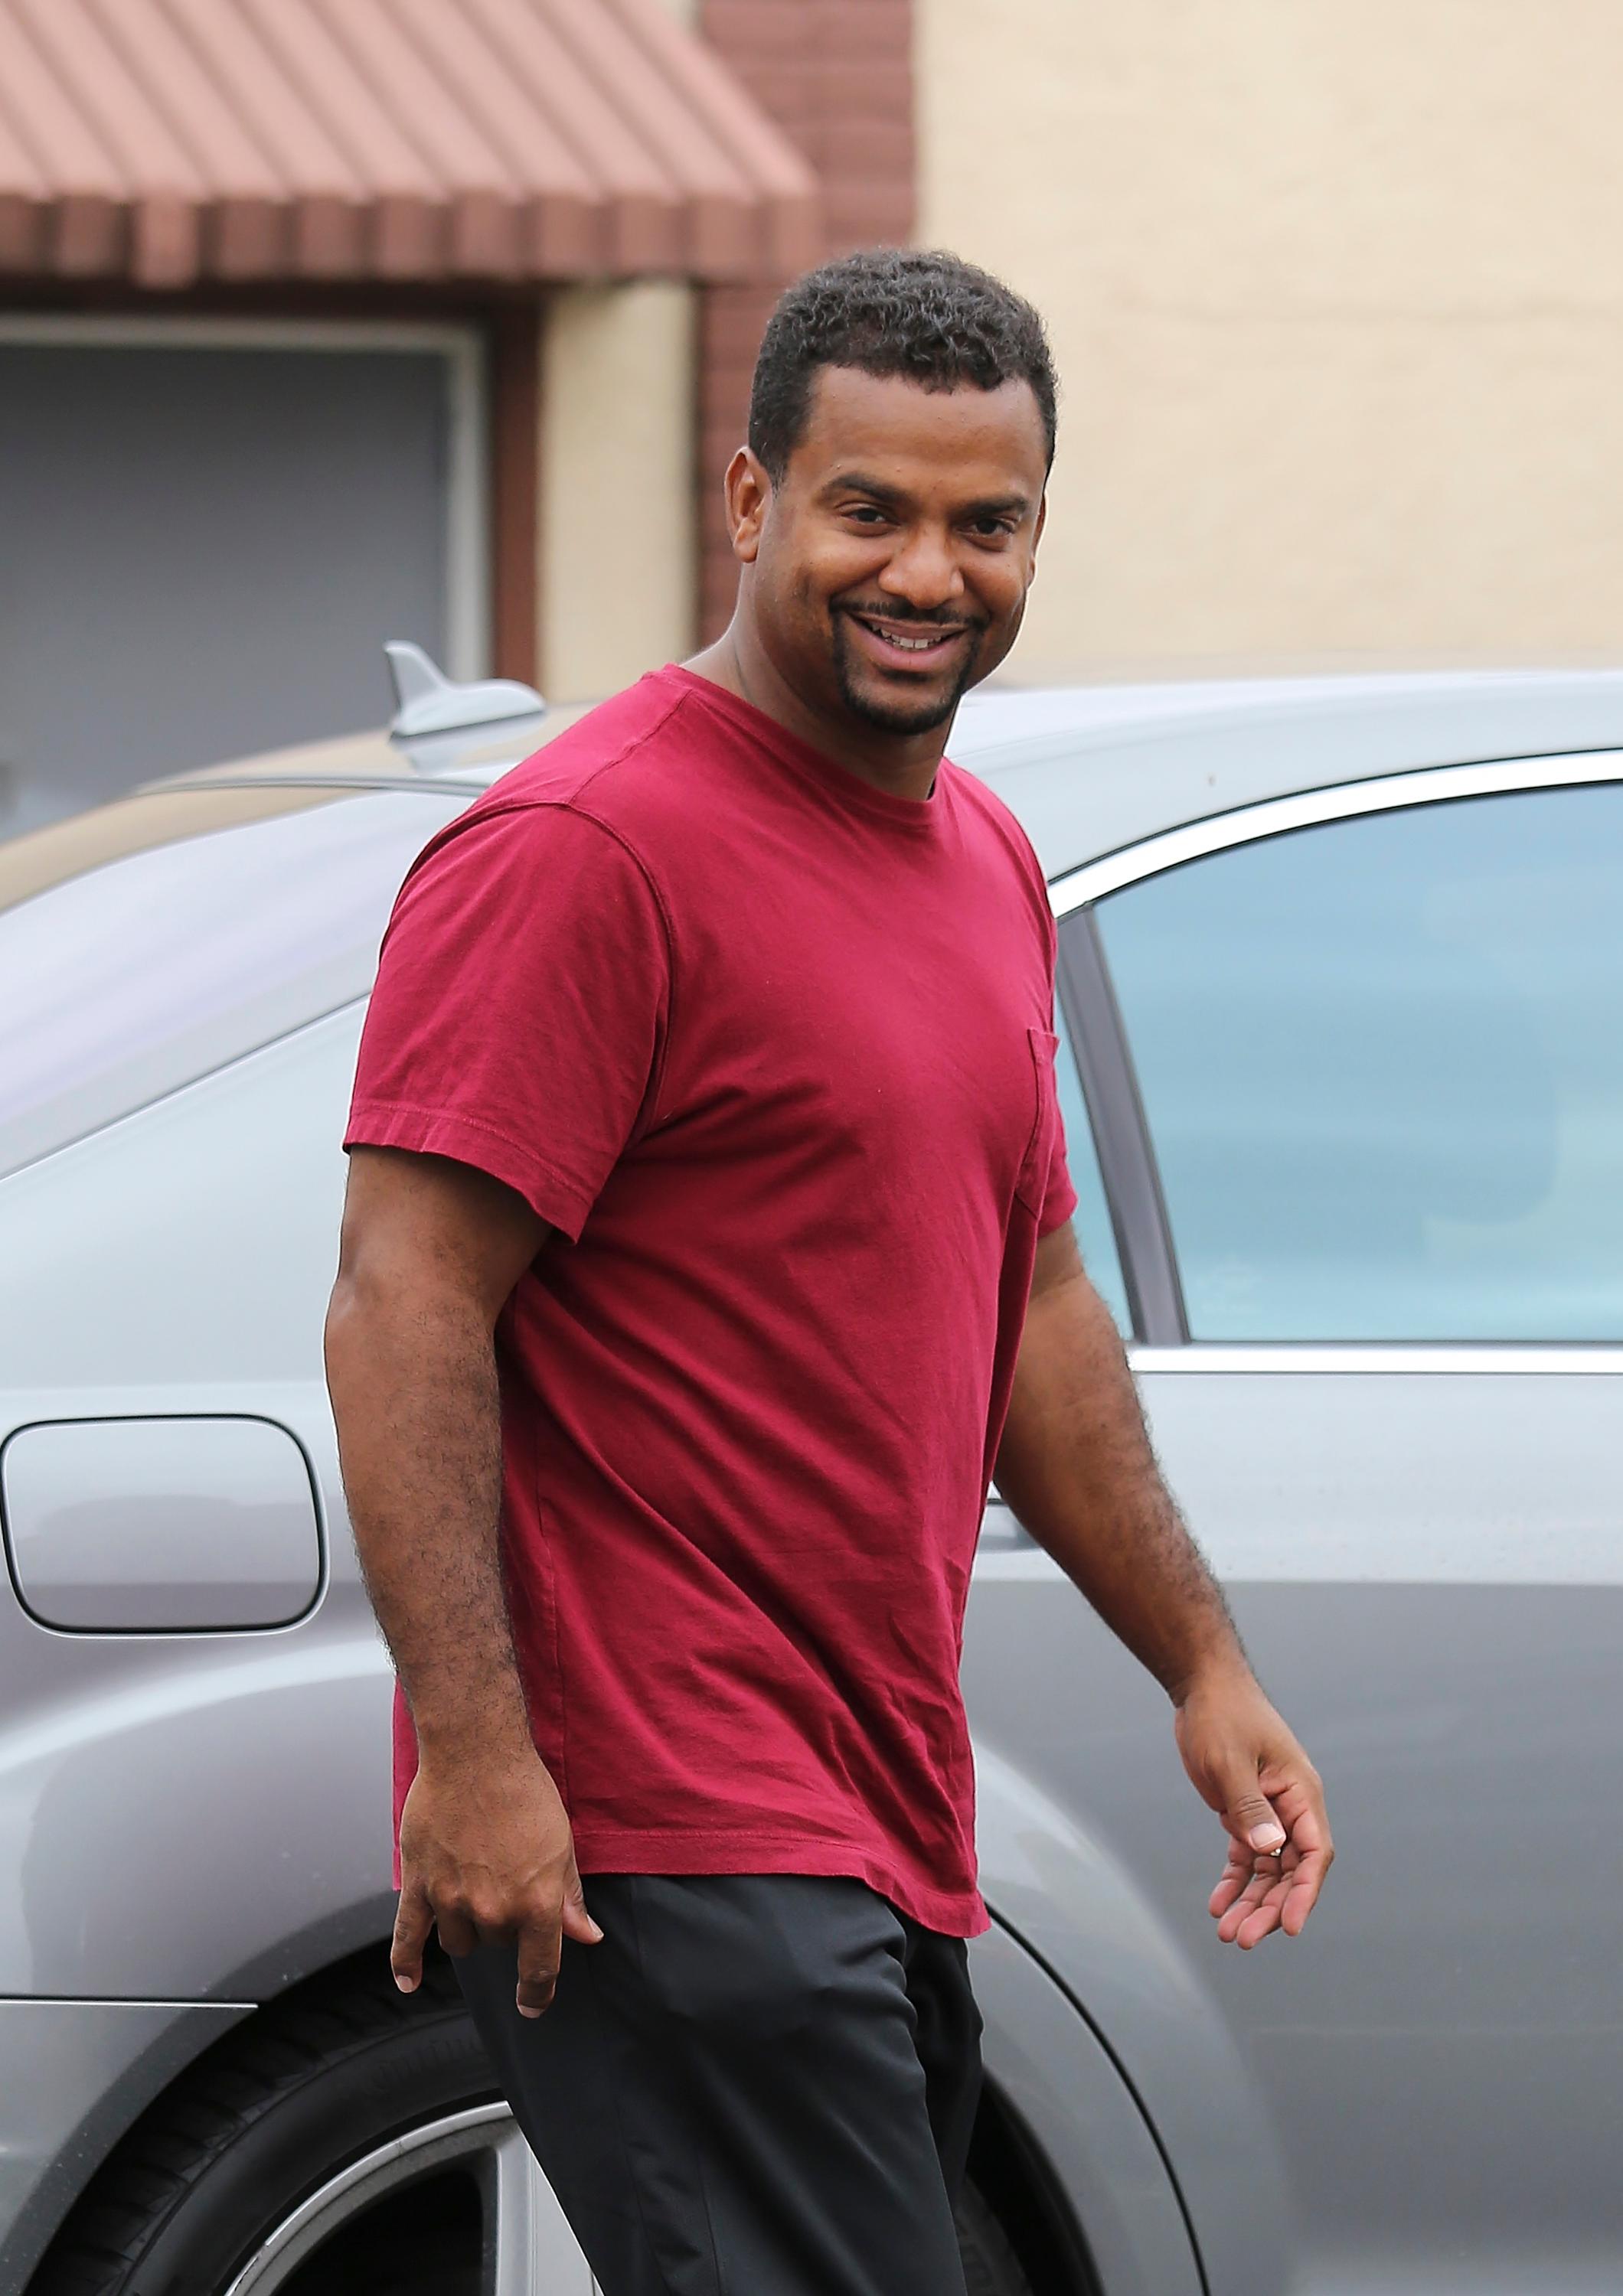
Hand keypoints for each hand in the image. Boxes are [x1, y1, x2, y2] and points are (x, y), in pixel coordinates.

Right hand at [392, 1742, 602, 2016]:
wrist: (476, 1754)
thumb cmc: (524, 1792)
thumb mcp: (562, 1844)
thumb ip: (571, 1898)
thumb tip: (587, 1936)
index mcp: (536, 1903)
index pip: (540, 1968)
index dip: (538, 1993)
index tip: (534, 2004)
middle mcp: (493, 1910)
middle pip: (498, 1944)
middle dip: (505, 1923)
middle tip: (507, 1879)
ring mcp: (452, 1901)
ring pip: (460, 1942)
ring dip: (468, 1927)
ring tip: (475, 1886)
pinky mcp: (418, 1885)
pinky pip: (407, 1937)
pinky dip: (405, 1963)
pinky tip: (408, 1981)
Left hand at [1173, 1661, 1332, 1948]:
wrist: (1202, 1687)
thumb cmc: (1222, 1715)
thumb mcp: (1230, 1761)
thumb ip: (1249, 1806)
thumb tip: (1270, 1850)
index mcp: (1301, 1793)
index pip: (1315, 1853)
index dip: (1305, 1893)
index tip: (1291, 1928)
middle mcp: (1292, 1807)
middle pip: (1291, 1871)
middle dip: (1271, 1908)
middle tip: (1243, 1939)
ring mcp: (1270, 1812)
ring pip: (1268, 1870)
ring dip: (1252, 1901)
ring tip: (1228, 1934)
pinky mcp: (1245, 1812)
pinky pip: (1246, 1856)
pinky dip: (1234, 1880)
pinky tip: (1218, 1904)